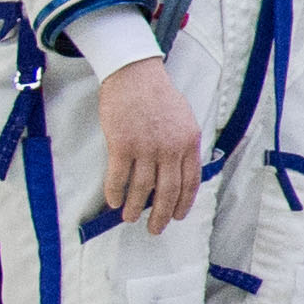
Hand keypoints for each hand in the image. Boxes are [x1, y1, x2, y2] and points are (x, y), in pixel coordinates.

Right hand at [92, 57, 200, 234]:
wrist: (135, 74)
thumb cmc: (158, 95)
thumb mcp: (184, 118)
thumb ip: (184, 144)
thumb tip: (180, 171)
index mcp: (189, 142)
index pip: (190, 182)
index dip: (183, 204)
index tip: (176, 216)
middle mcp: (170, 148)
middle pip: (167, 191)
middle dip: (161, 215)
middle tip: (155, 229)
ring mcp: (146, 147)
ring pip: (141, 188)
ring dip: (134, 208)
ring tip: (129, 218)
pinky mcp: (121, 144)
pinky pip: (118, 177)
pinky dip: (115, 192)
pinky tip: (113, 201)